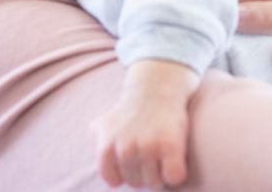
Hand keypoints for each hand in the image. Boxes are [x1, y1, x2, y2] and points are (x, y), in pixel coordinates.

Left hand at [93, 60, 197, 188]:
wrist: (155, 90)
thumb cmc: (130, 114)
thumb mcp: (102, 126)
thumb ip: (96, 147)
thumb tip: (105, 171)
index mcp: (106, 146)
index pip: (113, 181)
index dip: (123, 174)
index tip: (130, 161)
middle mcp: (125, 148)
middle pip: (136, 183)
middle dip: (143, 173)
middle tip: (147, 152)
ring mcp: (147, 147)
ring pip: (155, 183)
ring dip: (159, 174)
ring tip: (158, 153)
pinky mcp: (170, 146)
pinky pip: (174, 178)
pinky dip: (175, 174)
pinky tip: (172, 158)